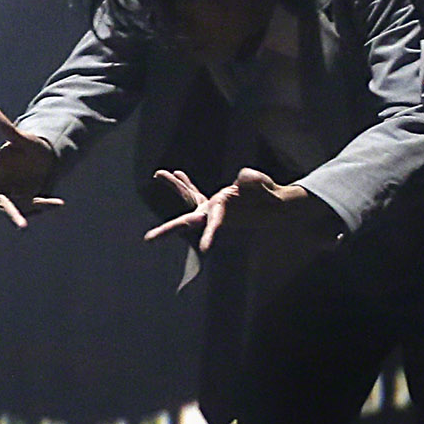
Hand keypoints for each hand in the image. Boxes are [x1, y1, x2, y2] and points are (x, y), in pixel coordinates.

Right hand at [0, 111, 63, 226]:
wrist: (48, 166)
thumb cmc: (31, 149)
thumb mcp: (24, 140)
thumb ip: (8, 129)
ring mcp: (5, 194)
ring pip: (5, 208)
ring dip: (15, 216)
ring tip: (22, 227)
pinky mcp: (20, 205)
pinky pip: (31, 207)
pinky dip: (46, 204)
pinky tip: (58, 202)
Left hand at [144, 167, 342, 255]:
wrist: (275, 206)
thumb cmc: (271, 199)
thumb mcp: (265, 188)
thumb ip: (253, 183)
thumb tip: (241, 178)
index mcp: (226, 214)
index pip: (215, 225)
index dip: (210, 235)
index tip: (205, 250)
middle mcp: (214, 213)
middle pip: (187, 221)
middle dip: (168, 230)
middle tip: (148, 240)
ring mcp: (212, 207)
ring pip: (188, 197)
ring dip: (175, 186)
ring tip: (159, 174)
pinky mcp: (214, 202)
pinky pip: (194, 192)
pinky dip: (186, 184)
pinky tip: (177, 173)